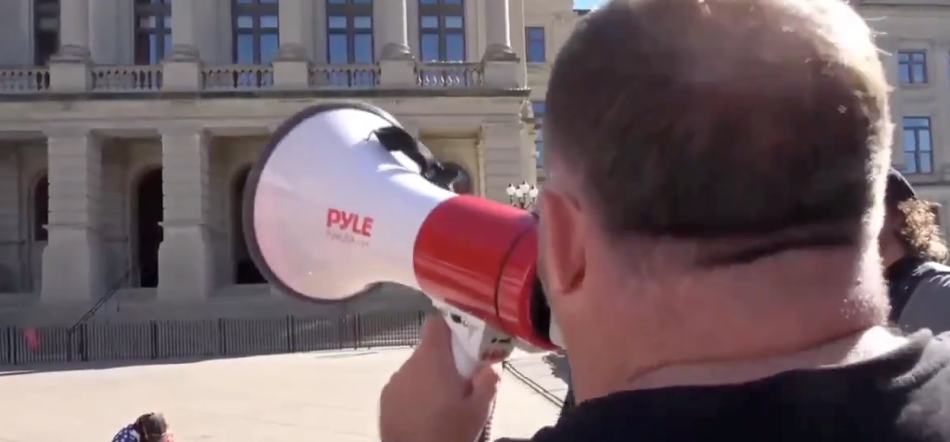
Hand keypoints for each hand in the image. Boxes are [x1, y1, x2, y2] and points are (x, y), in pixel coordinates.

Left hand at [379, 317, 500, 441]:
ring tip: (443, 403)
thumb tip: (489, 366)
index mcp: (432, 359)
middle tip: (461, 382)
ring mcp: (393, 382)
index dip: (451, 328)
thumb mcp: (479, 411)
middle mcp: (408, 364)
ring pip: (416, 369)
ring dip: (429, 378)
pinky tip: (425, 414)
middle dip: (445, 360)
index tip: (465, 344)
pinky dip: (415, 393)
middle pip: (428, 349)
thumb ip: (488, 381)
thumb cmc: (449, 433)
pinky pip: (404, 386)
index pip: (437, 324)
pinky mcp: (385, 400)